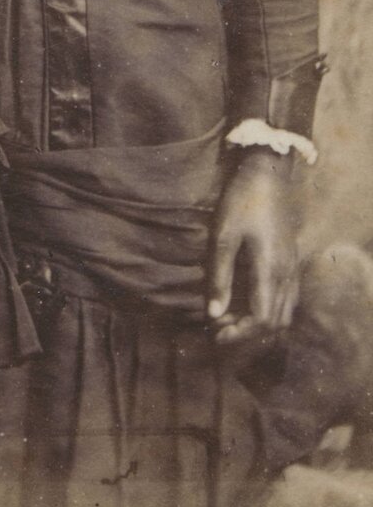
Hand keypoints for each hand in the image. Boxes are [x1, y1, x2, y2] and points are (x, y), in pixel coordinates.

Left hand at [207, 149, 298, 345]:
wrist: (268, 172)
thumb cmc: (242, 200)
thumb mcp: (223, 235)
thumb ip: (220, 276)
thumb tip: (213, 313)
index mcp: (270, 270)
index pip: (262, 320)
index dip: (239, 334)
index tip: (215, 334)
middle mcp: (287, 275)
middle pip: (275, 323)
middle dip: (247, 334)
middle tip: (219, 330)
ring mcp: (293, 268)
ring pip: (284, 314)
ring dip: (259, 325)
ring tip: (231, 320)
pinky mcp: (292, 262)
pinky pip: (287, 300)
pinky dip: (270, 312)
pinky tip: (247, 304)